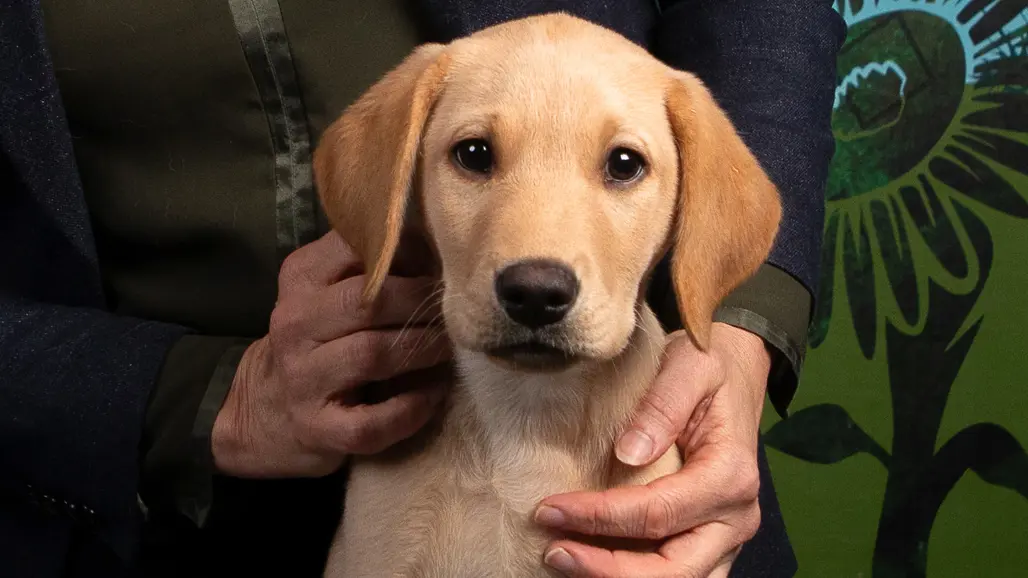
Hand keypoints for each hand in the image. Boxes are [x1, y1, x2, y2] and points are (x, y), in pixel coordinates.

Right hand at [212, 231, 450, 477]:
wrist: (261, 411)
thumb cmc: (315, 340)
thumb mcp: (326, 291)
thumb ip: (370, 266)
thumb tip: (436, 243)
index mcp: (300, 280)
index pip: (354, 250)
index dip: (406, 254)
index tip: (438, 262)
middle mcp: (295, 325)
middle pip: (369, 303)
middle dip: (421, 303)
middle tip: (456, 309)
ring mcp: (303, 380)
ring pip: (373, 355)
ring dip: (423, 349)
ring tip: (452, 347)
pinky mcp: (318, 430)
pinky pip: (372, 422)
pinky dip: (411, 408)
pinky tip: (434, 395)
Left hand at [535, 323, 770, 577]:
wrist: (738, 371)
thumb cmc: (710, 367)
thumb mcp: (690, 367)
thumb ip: (663, 405)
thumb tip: (628, 453)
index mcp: (731, 476)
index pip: (657, 512)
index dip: (600, 517)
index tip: (550, 509)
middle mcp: (736, 517)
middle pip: (672, 570)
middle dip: (606, 568)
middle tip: (553, 550)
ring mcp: (726, 536)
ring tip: (564, 559)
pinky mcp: (711, 541)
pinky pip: (676, 574)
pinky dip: (632, 573)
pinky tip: (591, 560)